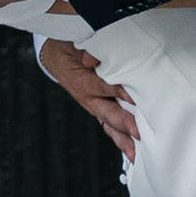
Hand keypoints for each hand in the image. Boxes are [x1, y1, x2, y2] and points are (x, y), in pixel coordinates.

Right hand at [41, 35, 138, 159]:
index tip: (135, 98)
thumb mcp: (75, 42)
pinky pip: (109, 125)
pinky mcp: (98, 109)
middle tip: (139, 133)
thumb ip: (86, 50)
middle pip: (108, 113)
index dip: (120, 93)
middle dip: (124, 125)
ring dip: (123, 139)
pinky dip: (120, 138)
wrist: (56, 55)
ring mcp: (93, 105)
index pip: (104, 87)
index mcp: (82, 80)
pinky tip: (131, 149)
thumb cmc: (68, 47)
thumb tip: (92, 59)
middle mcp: (88, 97)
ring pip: (109, 125)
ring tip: (136, 154)